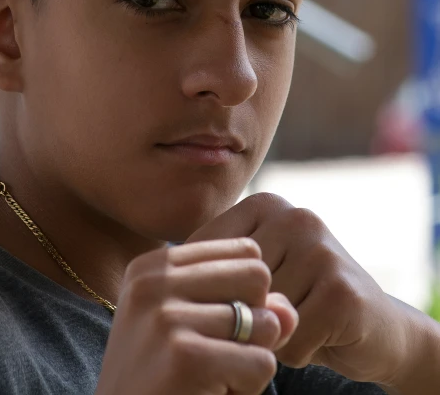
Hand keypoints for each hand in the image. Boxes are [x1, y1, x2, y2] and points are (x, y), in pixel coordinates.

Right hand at [95, 238, 297, 394]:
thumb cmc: (165, 380)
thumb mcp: (202, 331)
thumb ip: (250, 308)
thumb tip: (288, 312)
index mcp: (154, 265)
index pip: (244, 250)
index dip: (247, 294)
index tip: (211, 326)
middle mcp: (154, 281)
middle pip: (257, 275)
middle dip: (254, 321)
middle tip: (217, 355)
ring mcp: (166, 316)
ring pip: (264, 322)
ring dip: (250, 361)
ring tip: (211, 377)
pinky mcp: (184, 356)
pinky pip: (261, 363)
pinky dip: (249, 388)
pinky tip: (211, 394)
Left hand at [188, 193, 409, 387]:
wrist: (373, 328)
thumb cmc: (297, 301)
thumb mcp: (254, 277)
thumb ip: (219, 273)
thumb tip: (184, 281)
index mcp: (264, 204)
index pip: (204, 254)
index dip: (210, 293)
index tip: (231, 303)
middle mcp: (293, 215)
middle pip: (234, 287)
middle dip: (246, 317)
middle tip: (275, 316)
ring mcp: (321, 248)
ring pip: (261, 315)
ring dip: (272, 337)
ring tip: (299, 323)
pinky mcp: (342, 289)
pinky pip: (291, 340)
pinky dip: (298, 353)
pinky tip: (319, 337)